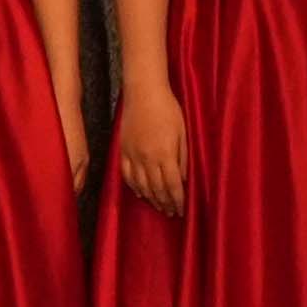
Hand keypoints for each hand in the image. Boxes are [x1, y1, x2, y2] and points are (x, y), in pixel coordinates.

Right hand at [115, 84, 192, 214]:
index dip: (178, 200)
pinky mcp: (123, 150)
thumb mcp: (183, 133)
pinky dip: (134, 187)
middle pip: (156, 188)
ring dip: (151, 198)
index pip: (172, 185)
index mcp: (165, 154)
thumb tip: (183, 179)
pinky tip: (140, 193)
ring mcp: (133, 155)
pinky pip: (127, 175)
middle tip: (172, 213)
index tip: (182, 210)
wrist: (144, 93)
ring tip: (159, 207)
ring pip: (141, 185)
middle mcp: (147, 158)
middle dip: (165, 203)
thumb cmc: (168, 109)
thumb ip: (183, 158)